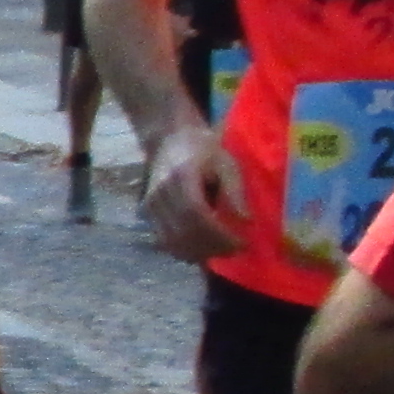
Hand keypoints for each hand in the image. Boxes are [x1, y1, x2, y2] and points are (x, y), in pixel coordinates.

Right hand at [139, 120, 250, 264]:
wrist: (169, 140)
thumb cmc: (203, 150)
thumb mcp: (226, 163)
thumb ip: (234, 191)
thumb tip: (246, 221)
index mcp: (182, 176)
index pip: (197, 215)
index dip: (219, 235)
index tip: (241, 243)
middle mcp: (161, 193)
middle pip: (184, 232)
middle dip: (212, 247)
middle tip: (235, 251)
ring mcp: (151, 204)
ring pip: (172, 241)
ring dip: (198, 253)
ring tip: (220, 252)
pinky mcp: (147, 213)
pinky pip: (164, 240)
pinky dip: (183, 250)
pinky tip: (201, 250)